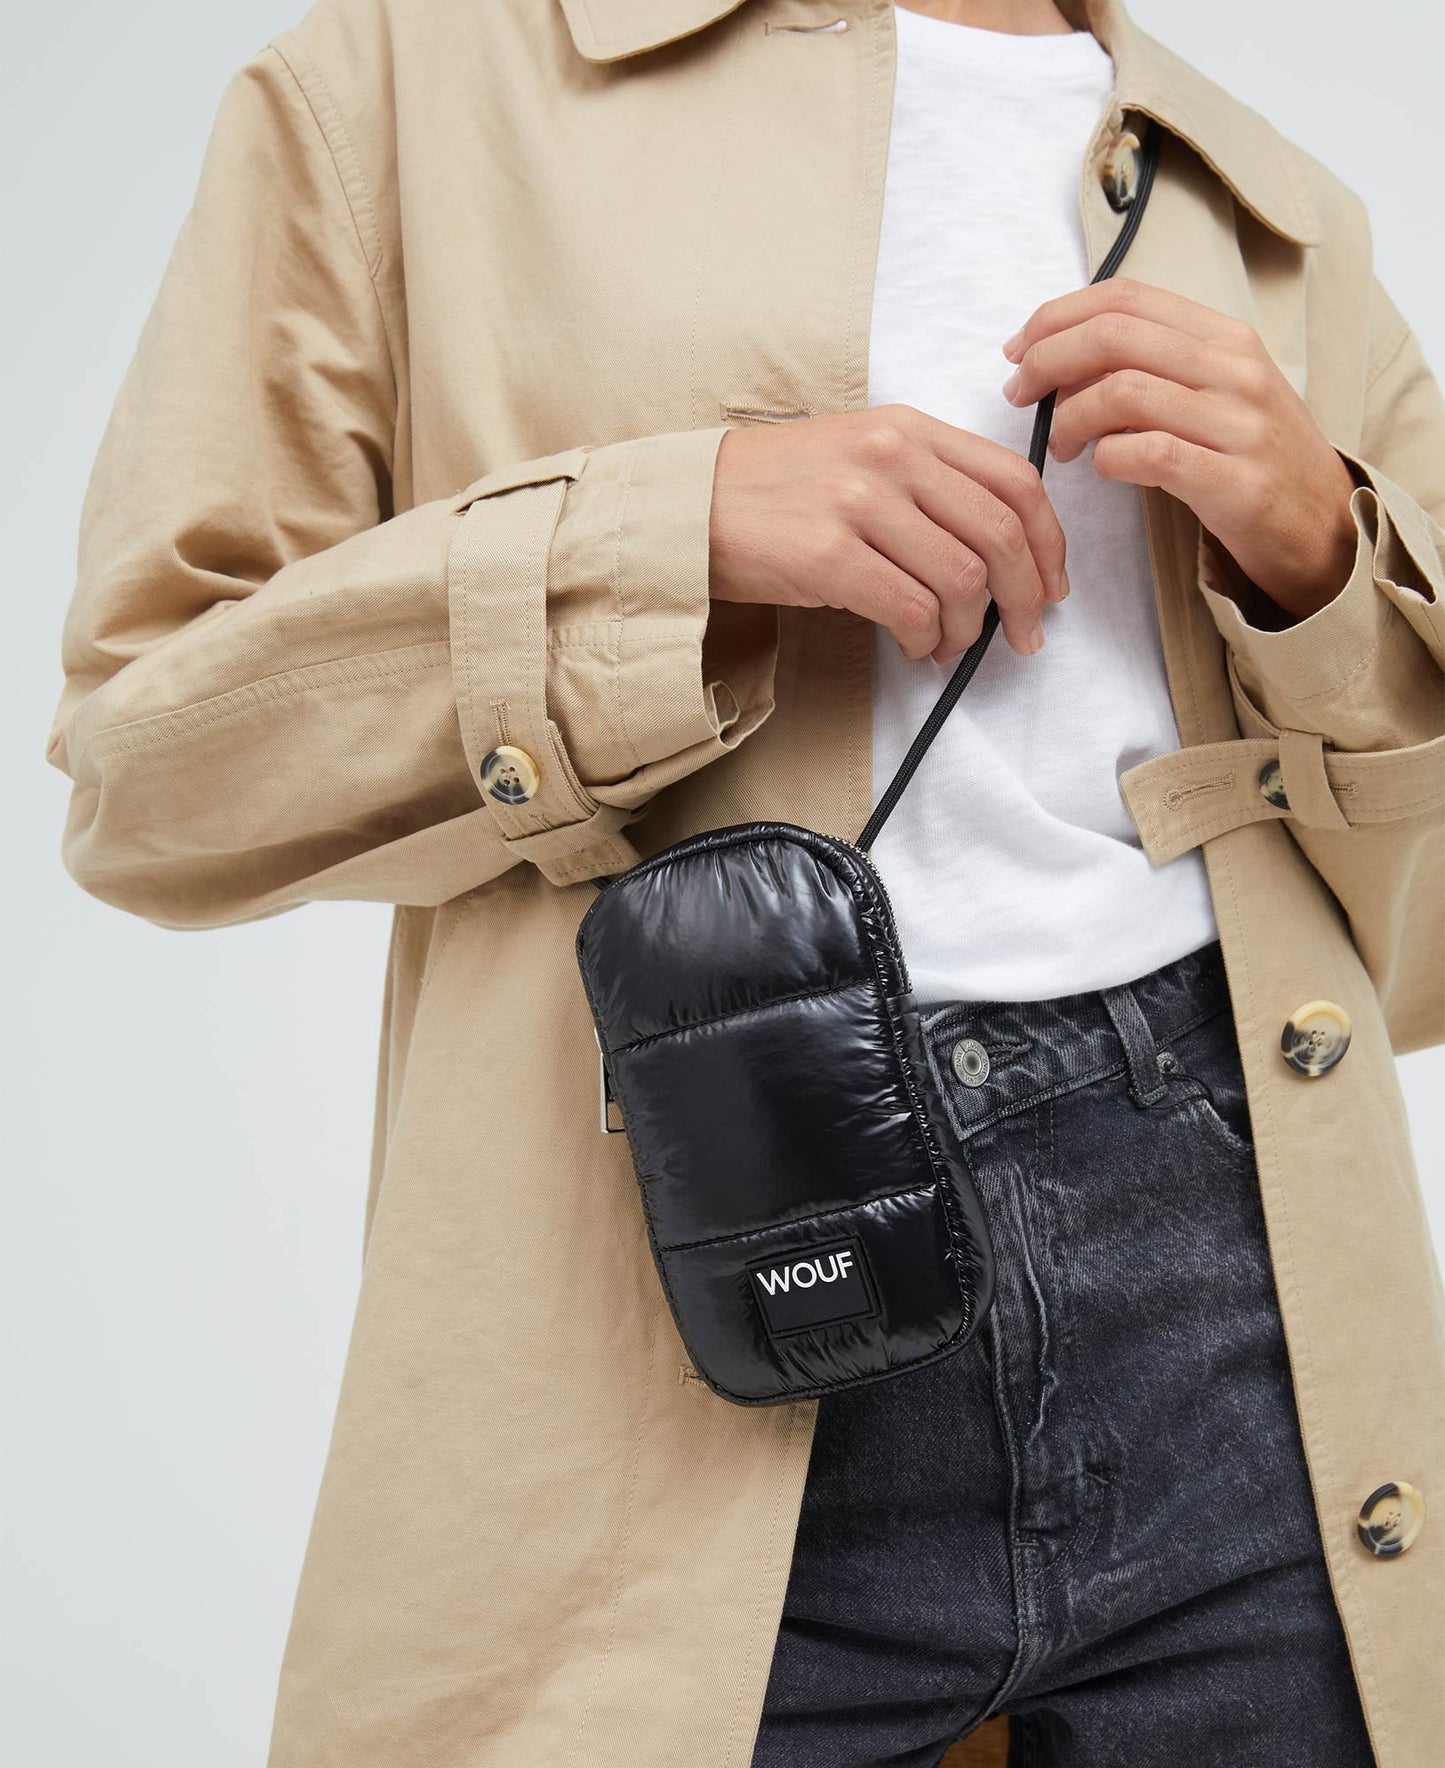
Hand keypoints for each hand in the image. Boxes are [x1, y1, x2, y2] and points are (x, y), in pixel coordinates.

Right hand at [708, 404, 1068, 662]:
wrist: (689, 504)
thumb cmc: (775, 490)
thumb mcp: (859, 454)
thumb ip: (925, 481)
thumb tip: (991, 548)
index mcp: (908, 428)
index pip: (1014, 480)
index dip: (1048, 541)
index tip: (1052, 584)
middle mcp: (891, 457)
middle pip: (998, 533)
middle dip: (1025, 597)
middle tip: (1023, 636)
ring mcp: (859, 503)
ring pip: (960, 578)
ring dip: (967, 628)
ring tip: (949, 645)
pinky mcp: (828, 554)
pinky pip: (910, 608)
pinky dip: (926, 639)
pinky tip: (916, 647)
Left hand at [1002, 278, 1358, 620]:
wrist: (1324, 525)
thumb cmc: (1252, 457)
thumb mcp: (1215, 391)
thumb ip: (1154, 364)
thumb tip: (1065, 355)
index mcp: (1226, 336)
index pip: (1126, 297)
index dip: (1057, 316)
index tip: (1019, 348)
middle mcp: (1235, 370)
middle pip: (1114, 336)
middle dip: (1047, 360)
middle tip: (1018, 393)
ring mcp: (1238, 425)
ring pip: (1123, 392)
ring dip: (1070, 417)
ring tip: (1061, 443)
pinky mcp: (1235, 482)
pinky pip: (1148, 454)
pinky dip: (1106, 459)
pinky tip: (1099, 468)